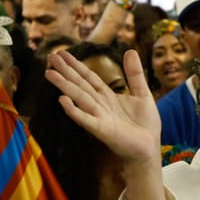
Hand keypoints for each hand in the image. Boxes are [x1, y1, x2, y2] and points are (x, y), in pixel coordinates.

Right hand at [45, 48, 160, 166]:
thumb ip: (135, 74)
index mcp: (107, 96)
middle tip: (50, 57)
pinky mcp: (102, 130)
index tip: (63, 53)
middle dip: (65, 71)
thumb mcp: (142, 93)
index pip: (88, 77)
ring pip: (79, 97)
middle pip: (80, 84)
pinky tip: (62, 100)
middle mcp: (100, 105)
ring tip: (49, 73)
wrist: (150, 148)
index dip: (76, 65)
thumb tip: (130, 51)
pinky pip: (86, 119)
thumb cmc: (145, 125)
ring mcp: (99, 117)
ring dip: (64, 86)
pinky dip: (74, 110)